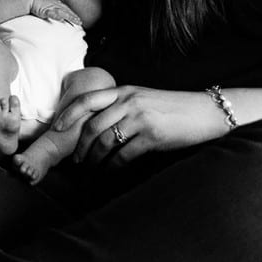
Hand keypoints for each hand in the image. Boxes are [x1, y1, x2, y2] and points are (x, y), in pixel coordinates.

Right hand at [28, 0, 81, 25]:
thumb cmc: (36, 2)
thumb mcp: (45, 5)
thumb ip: (50, 9)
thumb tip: (53, 14)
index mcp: (55, 3)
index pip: (66, 9)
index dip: (72, 14)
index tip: (77, 18)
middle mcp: (55, 5)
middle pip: (67, 11)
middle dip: (74, 16)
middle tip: (80, 22)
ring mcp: (50, 7)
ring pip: (63, 13)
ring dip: (70, 17)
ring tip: (76, 21)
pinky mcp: (45, 10)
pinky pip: (52, 14)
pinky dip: (57, 16)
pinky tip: (62, 20)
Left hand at [52, 85, 227, 166]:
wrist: (204, 112)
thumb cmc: (171, 108)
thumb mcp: (142, 99)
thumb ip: (120, 107)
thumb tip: (95, 125)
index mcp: (123, 91)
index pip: (87, 99)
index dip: (68, 114)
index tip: (56, 128)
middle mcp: (128, 102)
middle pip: (92, 125)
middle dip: (80, 145)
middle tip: (76, 159)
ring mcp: (140, 118)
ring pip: (105, 141)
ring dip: (95, 158)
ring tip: (92, 167)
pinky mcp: (152, 136)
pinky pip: (124, 154)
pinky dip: (114, 165)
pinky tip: (112, 170)